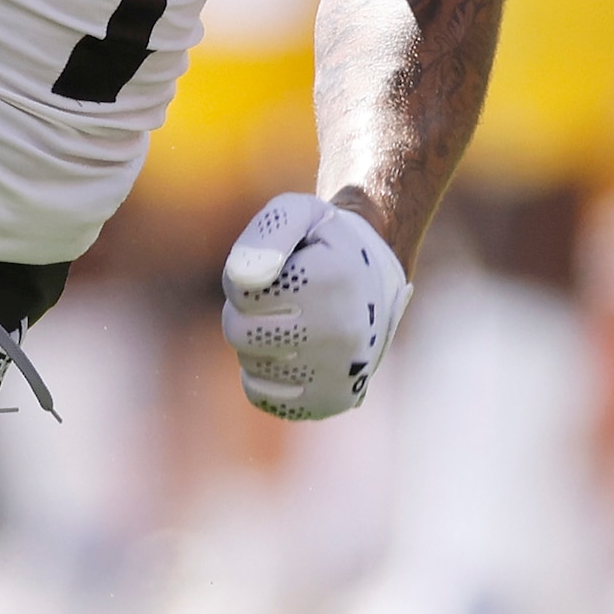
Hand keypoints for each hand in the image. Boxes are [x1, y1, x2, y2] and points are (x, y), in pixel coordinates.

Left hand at [218, 191, 410, 420]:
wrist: (374, 281)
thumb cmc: (324, 243)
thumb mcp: (299, 213)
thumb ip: (268, 233)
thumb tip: (243, 277)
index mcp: (335, 278)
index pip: (242, 290)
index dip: (246, 275)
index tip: (276, 268)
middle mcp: (343, 330)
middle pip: (239, 332)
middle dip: (246, 311)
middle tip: (276, 299)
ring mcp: (341, 371)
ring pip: (250, 362)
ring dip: (259, 341)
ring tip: (291, 322)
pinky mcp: (332, 400)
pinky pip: (261, 394)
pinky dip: (264, 374)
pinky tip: (291, 354)